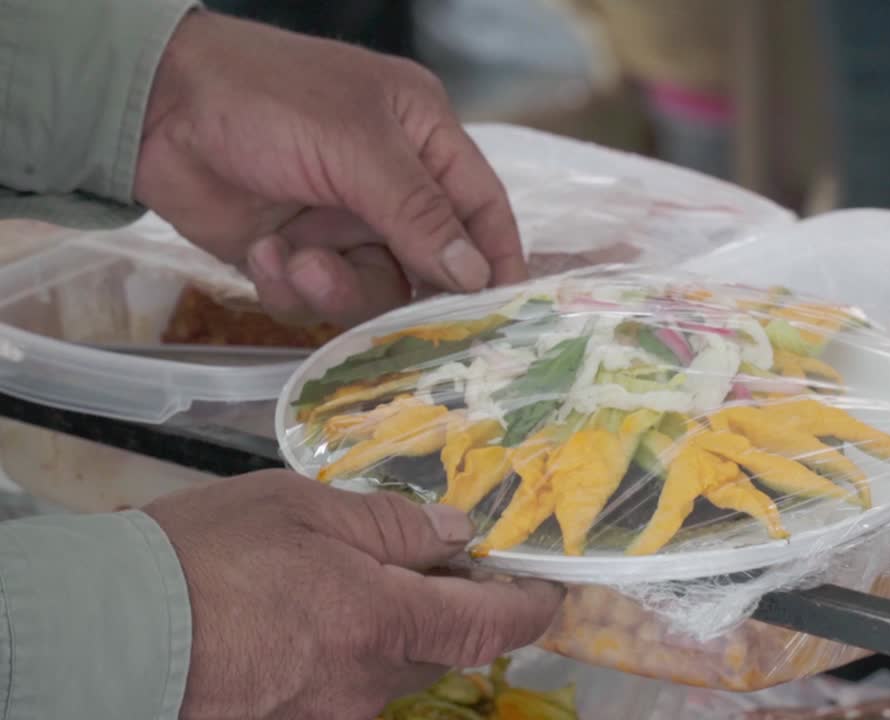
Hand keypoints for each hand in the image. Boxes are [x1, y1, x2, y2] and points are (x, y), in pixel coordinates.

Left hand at [135, 10, 526, 326]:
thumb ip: (420, 214)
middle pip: (430, 265)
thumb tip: (476, 276)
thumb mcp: (356, 147)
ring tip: (297, 261)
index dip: (496, 259)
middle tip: (392, 316)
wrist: (154, 108)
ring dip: (335, 287)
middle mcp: (390, 185)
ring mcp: (343, 222)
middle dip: (405, 290)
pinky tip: (261, 252)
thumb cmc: (268, 99)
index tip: (502, 313)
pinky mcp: (296, 252)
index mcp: (422, 137)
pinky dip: (289, 285)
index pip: (481, 207)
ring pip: (373, 291)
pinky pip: (316, 297)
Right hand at [143, 471, 562, 719]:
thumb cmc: (204, 556)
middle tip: (436, 562)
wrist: (102, 637)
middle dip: (452, 609)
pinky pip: (344, 690)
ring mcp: (327, 716)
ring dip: (396, 631)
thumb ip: (390, 523)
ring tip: (350, 581)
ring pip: (392, 672)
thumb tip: (455, 531)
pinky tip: (307, 619)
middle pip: (443, 650)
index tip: (548, 589)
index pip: (492, 626)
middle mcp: (366, 685)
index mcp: (383, 623)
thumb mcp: (302, 507)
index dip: (531, 607)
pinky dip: (349, 652)